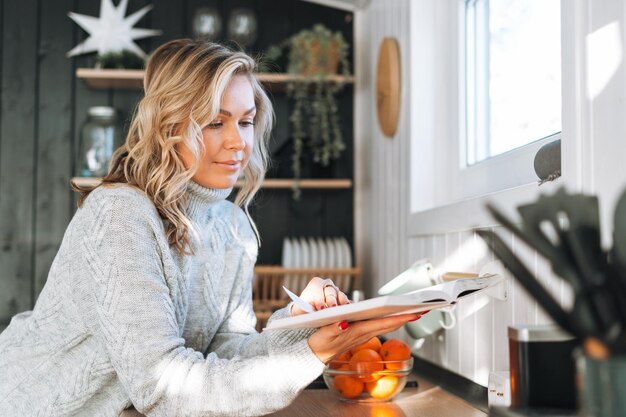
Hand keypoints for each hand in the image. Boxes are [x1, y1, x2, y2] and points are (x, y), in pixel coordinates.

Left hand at [291, 277, 349, 315]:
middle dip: (331, 301)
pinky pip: (347, 302)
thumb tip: (317, 312)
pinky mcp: (344, 300)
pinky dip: (347, 307)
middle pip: (330, 291)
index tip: (320, 308)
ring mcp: (337, 291)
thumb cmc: (303, 311)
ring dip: (341, 303)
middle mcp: (327, 285)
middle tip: (332, 309)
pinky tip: (349, 313)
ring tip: (342, 311)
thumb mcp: (301, 311)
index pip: (317, 287)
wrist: (308, 314)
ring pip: (340, 295)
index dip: (319, 298)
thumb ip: (306, 311)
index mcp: (315, 284)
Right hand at [307, 313, 423, 363]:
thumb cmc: (319, 344)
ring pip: (386, 325)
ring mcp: (364, 334)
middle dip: (406, 317)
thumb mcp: (323, 335)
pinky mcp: (361, 334)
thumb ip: (334, 328)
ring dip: (401, 318)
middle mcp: (364, 333)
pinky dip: (390, 321)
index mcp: (357, 331)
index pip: (383, 323)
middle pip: (390, 324)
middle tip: (423, 308)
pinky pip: (380, 326)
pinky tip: (395, 316)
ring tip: (414, 310)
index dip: (399, 318)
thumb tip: (344, 323)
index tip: (414, 313)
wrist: (314, 356)